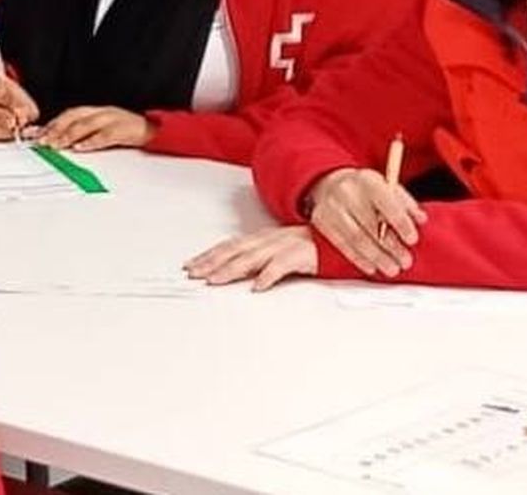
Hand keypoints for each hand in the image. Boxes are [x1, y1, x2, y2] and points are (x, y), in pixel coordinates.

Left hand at [34, 105, 151, 151]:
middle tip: (43, 141)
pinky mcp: (123, 129)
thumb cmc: (126, 132)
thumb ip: (82, 134)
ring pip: (86, 124)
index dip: (51, 124)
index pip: (67, 115)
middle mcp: (101, 112)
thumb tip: (59, 143)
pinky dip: (92, 142)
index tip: (35, 135)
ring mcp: (112, 119)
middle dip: (56, 129)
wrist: (155, 130)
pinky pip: (106, 135)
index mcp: (94, 112)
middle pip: (73, 117)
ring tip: (57, 145)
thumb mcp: (102, 130)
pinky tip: (81, 148)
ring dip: (69, 135)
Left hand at [183, 226, 317, 291]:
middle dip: (212, 262)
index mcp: (260, 238)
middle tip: (194, 274)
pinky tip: (258, 286)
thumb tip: (229, 271)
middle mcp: (267, 240)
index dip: (208, 255)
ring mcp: (283, 246)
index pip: (228, 246)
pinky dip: (268, 275)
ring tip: (215, 280)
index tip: (190, 265)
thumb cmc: (305, 247)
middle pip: (234, 250)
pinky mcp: (300, 256)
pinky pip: (281, 266)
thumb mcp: (275, 250)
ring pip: (251, 258)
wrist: (336, 240)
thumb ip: (255, 259)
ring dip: (231, 269)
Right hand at [305, 167, 426, 277]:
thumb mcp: (385, 186)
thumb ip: (405, 202)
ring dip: (377, 257)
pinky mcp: (321, 221)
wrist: (327, 182)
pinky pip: (342, 244)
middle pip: (371, 225)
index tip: (412, 239)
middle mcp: (347, 192)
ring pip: (356, 238)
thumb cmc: (363, 188)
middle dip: (391, 247)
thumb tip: (421, 219)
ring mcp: (331, 207)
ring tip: (392, 268)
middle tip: (405, 261)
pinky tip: (371, 266)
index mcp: (367, 180)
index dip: (401, 223)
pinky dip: (358, 258)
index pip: (387, 204)